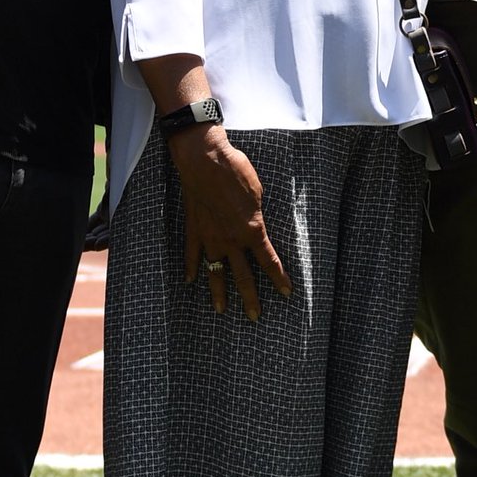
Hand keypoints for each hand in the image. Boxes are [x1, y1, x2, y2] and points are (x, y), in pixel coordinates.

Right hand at [166, 126, 291, 319]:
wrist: (205, 160)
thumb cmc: (236, 171)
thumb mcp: (259, 192)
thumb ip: (257, 215)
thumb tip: (256, 224)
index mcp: (252, 230)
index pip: (269, 261)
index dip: (279, 278)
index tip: (286, 293)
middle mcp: (231, 240)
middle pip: (243, 276)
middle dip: (250, 298)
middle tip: (254, 316)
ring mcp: (210, 237)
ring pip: (215, 272)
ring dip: (218, 292)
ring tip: (220, 310)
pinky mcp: (194, 229)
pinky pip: (192, 254)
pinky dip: (191, 268)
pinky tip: (190, 281)